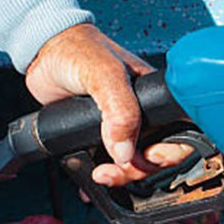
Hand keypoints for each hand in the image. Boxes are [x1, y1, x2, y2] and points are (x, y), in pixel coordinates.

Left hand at [25, 23, 191, 185]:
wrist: (42, 51)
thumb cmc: (77, 49)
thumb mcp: (104, 74)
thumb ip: (120, 110)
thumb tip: (126, 151)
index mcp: (156, 95)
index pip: (181, 131)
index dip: (169, 152)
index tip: (147, 156)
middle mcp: (143, 112)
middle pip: (158, 154)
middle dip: (139, 168)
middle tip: (118, 167)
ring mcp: (122, 124)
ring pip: (134, 162)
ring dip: (121, 175)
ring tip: (101, 173)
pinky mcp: (100, 133)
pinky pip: (110, 161)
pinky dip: (105, 173)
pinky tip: (93, 174)